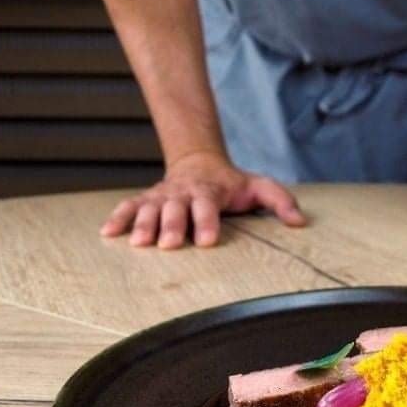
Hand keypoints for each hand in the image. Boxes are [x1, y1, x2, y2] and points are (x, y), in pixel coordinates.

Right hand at [100, 151, 306, 248]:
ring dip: (143, 224)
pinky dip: (118, 218)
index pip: (208, 206)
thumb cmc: (232, 183)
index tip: (207, 240)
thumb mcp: (259, 187)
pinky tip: (107, 233)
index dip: (207, 221)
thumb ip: (280, 201)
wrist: (199, 162)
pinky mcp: (146, 200)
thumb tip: (299, 222)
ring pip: (150, 208)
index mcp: (210, 191)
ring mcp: (162, 196)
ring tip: (139, 243)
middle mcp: (183, 193)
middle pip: (176, 208)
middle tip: (168, 244)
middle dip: (172, 225)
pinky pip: (129, 206)